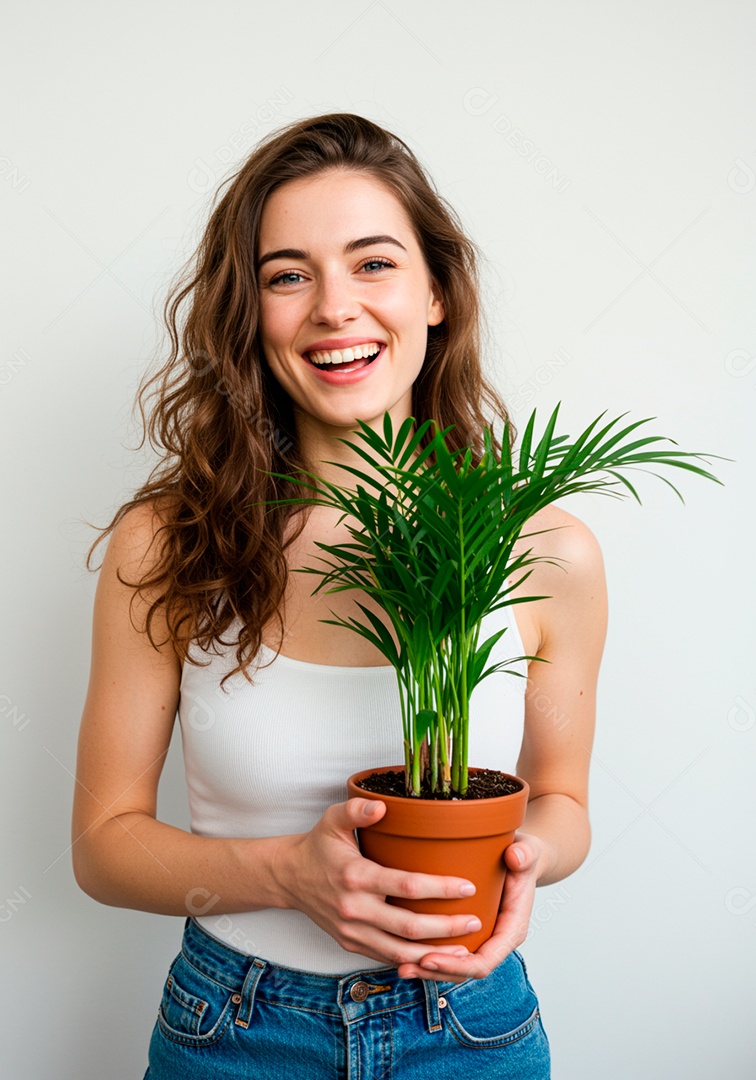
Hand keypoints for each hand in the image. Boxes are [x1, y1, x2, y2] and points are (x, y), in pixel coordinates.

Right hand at [277, 797, 483, 969]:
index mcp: (356, 876)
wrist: (289, 877)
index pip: (406, 886)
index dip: (440, 888)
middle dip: (447, 927)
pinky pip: (386, 957)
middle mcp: (354, 909)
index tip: (467, 886)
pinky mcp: (351, 943)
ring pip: (400, 952)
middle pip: (409, 927)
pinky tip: (435, 957)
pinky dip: (413, 960)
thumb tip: (383, 806)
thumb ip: (357, 810)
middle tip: (476, 921)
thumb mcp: (333, 819)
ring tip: (465, 948)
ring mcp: (352, 931)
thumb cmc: (318, 846)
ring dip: (434, 953)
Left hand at [395, 832, 545, 983]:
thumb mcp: (527, 851)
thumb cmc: (523, 856)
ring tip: (400, 968)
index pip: (484, 961)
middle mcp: (496, 940)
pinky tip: (403, 954)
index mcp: (511, 929)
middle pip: (465, 970)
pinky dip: (428, 957)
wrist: (521, 856)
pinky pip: (450, 952)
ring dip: (429, 971)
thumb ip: (525, 855)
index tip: (428, 958)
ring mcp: (482, 938)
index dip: (455, 965)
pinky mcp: (468, 931)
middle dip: (436, 972)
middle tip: (406, 967)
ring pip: (456, 967)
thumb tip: (515, 857)